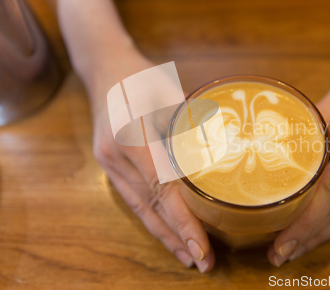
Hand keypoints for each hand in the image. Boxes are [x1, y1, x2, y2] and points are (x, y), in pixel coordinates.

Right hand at [84, 49, 213, 272]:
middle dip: (177, 237)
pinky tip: (167, 232)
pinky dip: (152, 218)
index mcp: (131, 137)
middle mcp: (115, 157)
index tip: (203, 247)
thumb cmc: (142, 77)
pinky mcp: (110, 165)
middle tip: (203, 262)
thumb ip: (192, 126)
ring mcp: (108, 163)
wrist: (104, 68)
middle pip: (151, 206)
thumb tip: (224, 156)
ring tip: (188, 256)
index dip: (183, 222)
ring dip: (164, 235)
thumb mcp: (170, 93)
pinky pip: (133, 198)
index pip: (162, 190)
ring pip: (140, 208)